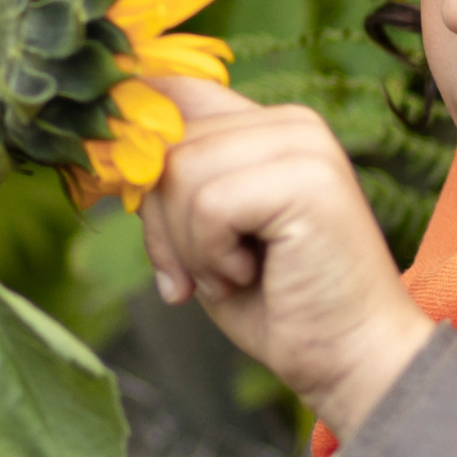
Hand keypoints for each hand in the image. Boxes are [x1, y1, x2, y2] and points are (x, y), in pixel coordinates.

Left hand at [139, 79, 435, 437]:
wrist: (348, 360)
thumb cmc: (277, 305)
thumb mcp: (206, 233)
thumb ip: (174, 180)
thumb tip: (108, 140)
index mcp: (269, 126)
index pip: (172, 96)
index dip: (134, 149)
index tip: (124, 200)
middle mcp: (291, 122)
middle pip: (165, 145)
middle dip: (161, 224)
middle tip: (197, 276)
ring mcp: (305, 145)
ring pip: (180, 173)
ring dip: (189, 246)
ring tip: (233, 275)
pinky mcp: (308, 179)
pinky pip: (209, 205)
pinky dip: (211, 256)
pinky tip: (249, 275)